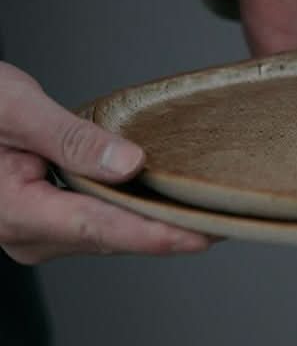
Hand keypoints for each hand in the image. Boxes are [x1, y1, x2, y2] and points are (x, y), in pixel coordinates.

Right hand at [0, 62, 211, 264]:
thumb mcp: (14, 109)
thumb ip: (70, 138)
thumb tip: (131, 165)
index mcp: (18, 213)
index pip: (103, 229)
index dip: (157, 235)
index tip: (204, 237)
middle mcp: (27, 235)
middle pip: (112, 236)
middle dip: (168, 231)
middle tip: (227, 220)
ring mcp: (34, 234)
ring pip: (106, 232)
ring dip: (152, 222)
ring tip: (207, 212)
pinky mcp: (42, 222)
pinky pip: (96, 222)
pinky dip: (129, 212)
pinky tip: (164, 200)